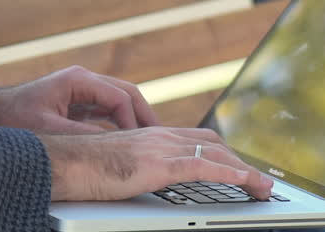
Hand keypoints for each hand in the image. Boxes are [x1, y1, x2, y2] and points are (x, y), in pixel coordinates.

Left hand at [0, 65, 157, 133]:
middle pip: (126, 94)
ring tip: (151, 141)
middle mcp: (83, 80)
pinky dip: (121, 122)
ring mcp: (81, 90)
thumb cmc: (14, 119)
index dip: (133, 121)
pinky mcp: (78, 102)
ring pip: (119, 101)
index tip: (140, 143)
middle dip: (144, 115)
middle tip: (161, 138)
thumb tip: (115, 145)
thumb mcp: (50, 130)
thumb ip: (83, 136)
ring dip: (135, 119)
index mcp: (78, 80)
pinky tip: (130, 140)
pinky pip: (107, 110)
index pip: (119, 97)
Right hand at [40, 126, 273, 201]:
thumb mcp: (115, 165)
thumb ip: (134, 168)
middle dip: (240, 161)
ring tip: (263, 189)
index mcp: (149, 136)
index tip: (239, 167)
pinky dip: (230, 174)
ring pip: (215, 154)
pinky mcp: (158, 165)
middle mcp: (159, 136)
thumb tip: (140, 182)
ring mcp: (160, 148)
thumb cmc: (79, 167)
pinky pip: (203, 168)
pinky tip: (246, 183)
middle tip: (260, 181)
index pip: (196, 139)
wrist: (60, 162)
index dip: (222, 152)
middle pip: (212, 143)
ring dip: (245, 171)